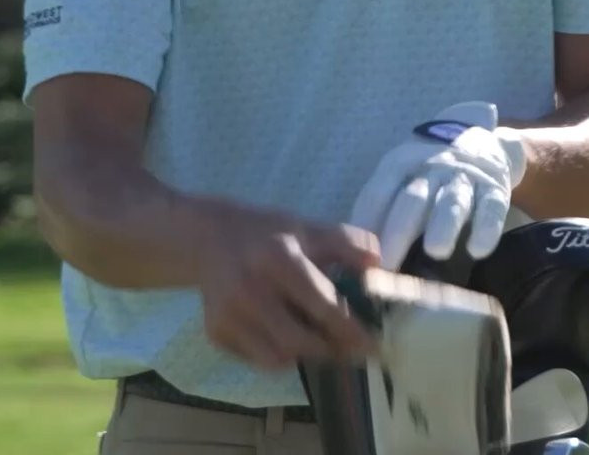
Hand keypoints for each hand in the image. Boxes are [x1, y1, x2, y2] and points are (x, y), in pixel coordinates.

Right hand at [196, 203, 381, 370]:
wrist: (208, 238)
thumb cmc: (267, 234)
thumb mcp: (307, 228)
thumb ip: (347, 243)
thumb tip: (380, 266)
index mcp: (277, 257)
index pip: (322, 305)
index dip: (351, 330)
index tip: (374, 345)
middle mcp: (249, 288)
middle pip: (301, 341)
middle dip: (330, 349)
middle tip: (349, 349)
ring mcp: (228, 314)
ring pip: (280, 357)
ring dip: (305, 353)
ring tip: (315, 336)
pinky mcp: (215, 332)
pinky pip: (258, 359)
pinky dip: (278, 354)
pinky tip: (282, 332)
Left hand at [350, 101, 526, 269]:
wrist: (479, 141)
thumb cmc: (427, 170)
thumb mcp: (400, 174)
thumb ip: (380, 207)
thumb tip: (353, 251)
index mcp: (401, 163)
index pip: (379, 191)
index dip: (368, 220)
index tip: (359, 255)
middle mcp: (432, 167)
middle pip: (413, 199)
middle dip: (399, 231)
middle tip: (388, 265)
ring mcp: (464, 177)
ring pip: (452, 202)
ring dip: (443, 225)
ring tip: (435, 251)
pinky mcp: (494, 189)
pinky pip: (491, 209)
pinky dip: (485, 229)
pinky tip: (477, 250)